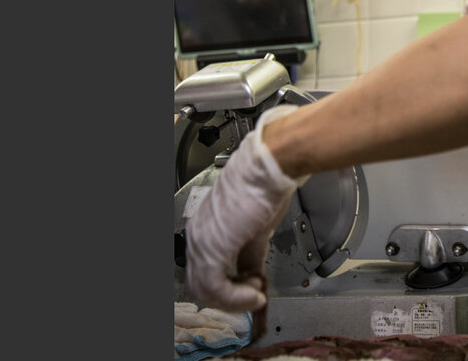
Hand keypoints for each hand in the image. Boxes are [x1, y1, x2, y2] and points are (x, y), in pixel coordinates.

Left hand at [185, 104, 308, 311]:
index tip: (251, 290)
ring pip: (204, 290)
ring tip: (256, 294)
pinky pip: (215, 287)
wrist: (270, 167)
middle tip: (254, 296)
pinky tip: (254, 294)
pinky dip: (236, 298)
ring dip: (234, 300)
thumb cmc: (266, 185)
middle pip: (200, 284)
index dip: (228, 288)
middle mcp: (197, 234)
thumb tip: (253, 273)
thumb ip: (250, 254)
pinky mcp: (212, 248)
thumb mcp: (257, 228)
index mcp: (205, 227)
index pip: (205, 271)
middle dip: (230, 298)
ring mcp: (202, 241)